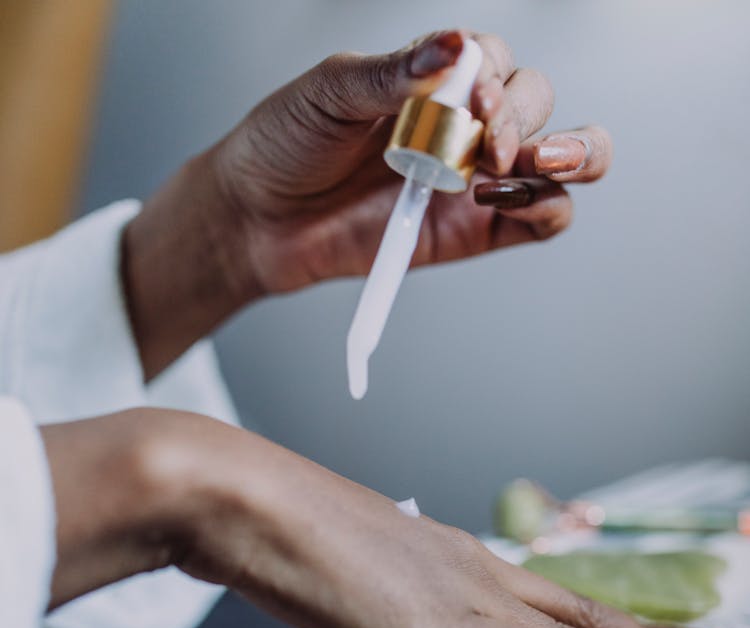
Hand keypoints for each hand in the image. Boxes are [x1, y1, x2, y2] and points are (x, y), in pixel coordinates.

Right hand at [42, 409, 717, 627]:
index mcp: (451, 559)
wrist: (249, 506)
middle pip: (577, 610)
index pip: (543, 597)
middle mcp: (473, 574)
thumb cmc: (282, 530)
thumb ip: (383, 587)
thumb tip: (387, 600)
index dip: (598, 620)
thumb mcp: (346, 563)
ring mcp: (466, 601)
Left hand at [212, 29, 612, 295]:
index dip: (497, 77)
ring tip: (524, 165)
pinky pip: (543, 219)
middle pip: (538, 100)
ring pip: (563, 157)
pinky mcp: (478, 233)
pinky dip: (546, 206)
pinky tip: (503, 200)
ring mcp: (477, 180)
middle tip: (488, 145)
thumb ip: (393, 73)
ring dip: (569, 153)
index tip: (475, 101)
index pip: (496, 60)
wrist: (258, 219)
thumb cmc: (286, 145)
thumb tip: (453, 44)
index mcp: (435, 80)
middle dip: (525, 118)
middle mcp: (466, 125)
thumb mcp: (331, 93)